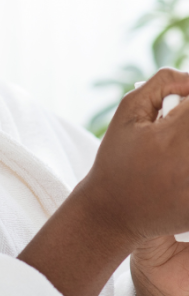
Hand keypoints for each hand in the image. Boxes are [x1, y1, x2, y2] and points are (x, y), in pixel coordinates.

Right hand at [19, 68, 188, 295]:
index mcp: (175, 135)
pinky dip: (187, 165)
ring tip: (173, 147)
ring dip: (187, 140)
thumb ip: (163, 84)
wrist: (114, 211)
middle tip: (175, 125)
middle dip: (187, 120)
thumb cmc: (117, 158)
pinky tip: (175, 170)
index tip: (180, 103)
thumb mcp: (128, 111)